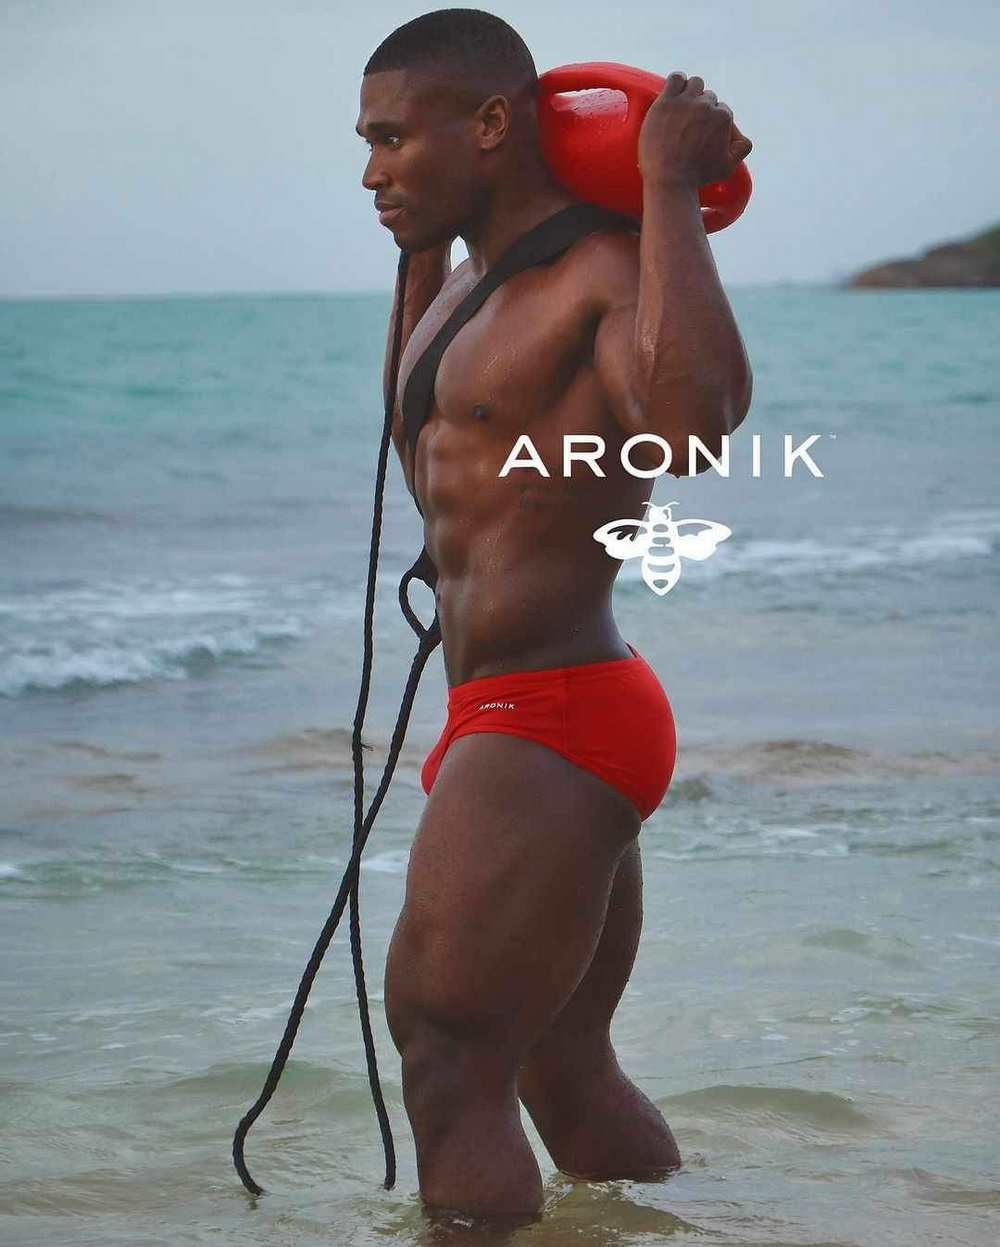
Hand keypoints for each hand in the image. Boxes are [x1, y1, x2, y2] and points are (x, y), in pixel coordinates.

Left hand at [638, 72, 751, 188]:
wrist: (669, 179)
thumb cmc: (697, 175)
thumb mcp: (728, 166)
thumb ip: (742, 147)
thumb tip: (740, 134)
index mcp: (723, 117)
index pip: (721, 109)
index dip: (712, 121)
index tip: (701, 132)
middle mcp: (707, 106)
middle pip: (708, 97)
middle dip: (701, 109)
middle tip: (689, 125)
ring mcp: (686, 102)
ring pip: (695, 84)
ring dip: (692, 93)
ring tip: (682, 109)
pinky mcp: (666, 102)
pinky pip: (676, 78)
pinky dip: (677, 82)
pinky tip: (674, 93)